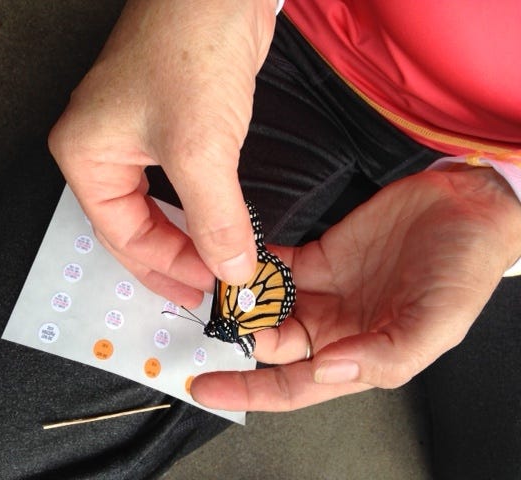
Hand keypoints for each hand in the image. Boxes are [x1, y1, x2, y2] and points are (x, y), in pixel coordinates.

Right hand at [49, 0, 277, 306]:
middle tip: (202, 289)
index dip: (165, 266)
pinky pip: (175, 183)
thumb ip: (215, 219)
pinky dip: (196, 208)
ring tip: (209, 267)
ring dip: (184, 237)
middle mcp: (101, 149)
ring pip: (155, 206)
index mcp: (85, 156)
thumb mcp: (200, 150)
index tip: (206, 286)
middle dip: (170, 259)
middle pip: (132, 226)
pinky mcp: (167, 124)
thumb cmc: (191, 53)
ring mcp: (134, 135)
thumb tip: (232, 270)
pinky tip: (213, 225)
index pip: (121, 234)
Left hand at [192, 167, 520, 410]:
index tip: (206, 389)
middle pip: (272, 343)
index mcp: (359, 354)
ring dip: (240, 300)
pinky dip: (255, 265)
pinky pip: (277, 265)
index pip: (293, 385)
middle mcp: (336, 327)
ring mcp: (325, 290)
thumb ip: (382, 355)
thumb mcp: (434, 324)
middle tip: (208, 320)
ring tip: (211, 289)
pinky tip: (235, 260)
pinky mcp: (321, 255)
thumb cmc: (464, 270)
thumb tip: (326, 371)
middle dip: (238, 336)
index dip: (249, 392)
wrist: (471, 209)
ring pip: (268, 304)